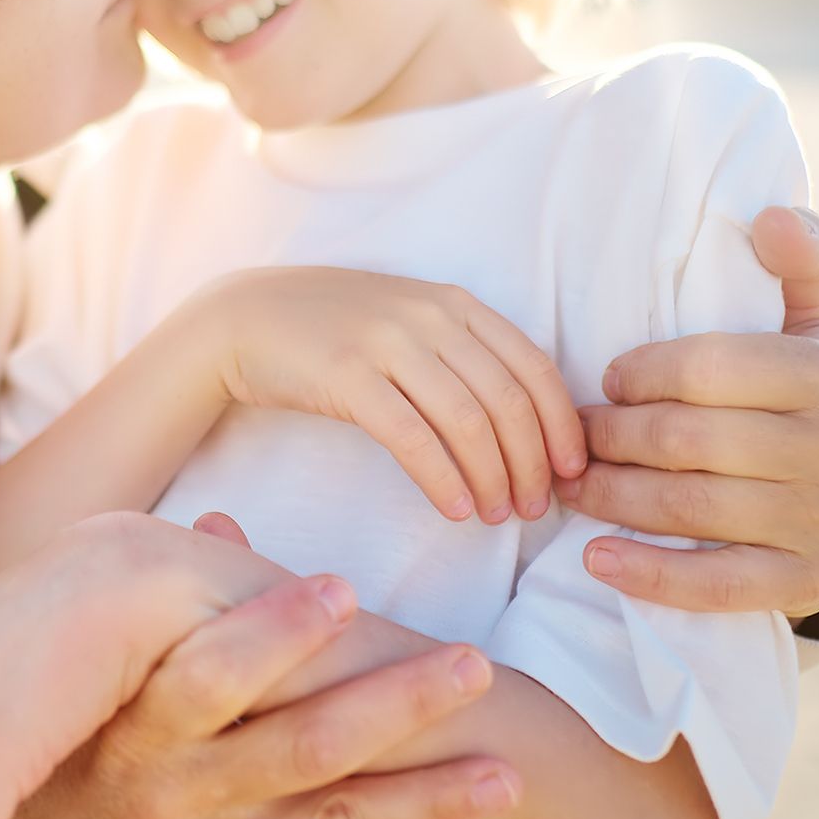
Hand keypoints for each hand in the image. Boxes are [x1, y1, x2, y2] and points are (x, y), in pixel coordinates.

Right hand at [0, 572, 518, 818]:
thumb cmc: (72, 754)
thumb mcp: (91, 685)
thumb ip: (162, 609)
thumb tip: (218, 519)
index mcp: (134, 725)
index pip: (208, 673)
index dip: (275, 631)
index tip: (344, 587)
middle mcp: (174, 792)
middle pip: (298, 747)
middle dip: (394, 707)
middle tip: (474, 665)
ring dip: (427, 797)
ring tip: (508, 773)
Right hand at [188, 267, 584, 524]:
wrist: (246, 318)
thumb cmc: (335, 330)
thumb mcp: (409, 321)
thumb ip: (462, 353)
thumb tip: (524, 423)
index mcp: (455, 302)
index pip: (534, 366)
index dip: (562, 425)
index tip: (572, 471)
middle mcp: (429, 316)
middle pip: (508, 400)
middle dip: (532, 463)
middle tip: (536, 508)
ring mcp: (387, 342)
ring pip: (467, 422)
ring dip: (492, 478)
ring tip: (497, 516)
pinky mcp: (347, 376)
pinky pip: (412, 437)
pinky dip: (442, 479)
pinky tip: (455, 509)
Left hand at [558, 206, 818, 618]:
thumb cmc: (800, 393)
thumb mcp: (811, 323)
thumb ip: (801, 260)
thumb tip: (771, 216)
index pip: (712, 368)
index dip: (643, 374)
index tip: (605, 381)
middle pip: (690, 442)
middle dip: (613, 438)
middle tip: (572, 438)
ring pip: (691, 509)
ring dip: (613, 499)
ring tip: (568, 487)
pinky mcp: (809, 582)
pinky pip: (717, 585)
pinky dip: (649, 574)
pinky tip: (595, 558)